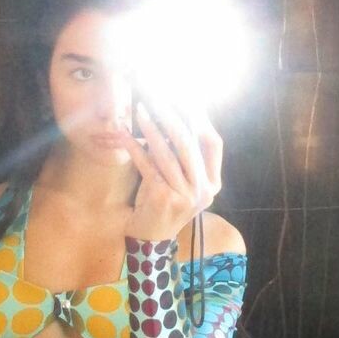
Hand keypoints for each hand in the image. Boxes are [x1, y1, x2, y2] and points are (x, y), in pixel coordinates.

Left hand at [119, 97, 222, 241]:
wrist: (150, 240)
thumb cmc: (160, 204)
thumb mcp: (176, 179)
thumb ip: (180, 156)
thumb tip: (172, 116)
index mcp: (212, 183)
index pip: (214, 143)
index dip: (201, 118)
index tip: (187, 97)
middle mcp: (204, 190)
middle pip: (189, 143)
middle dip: (173, 117)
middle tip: (158, 97)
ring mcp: (186, 196)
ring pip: (168, 153)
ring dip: (152, 128)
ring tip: (141, 110)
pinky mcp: (164, 198)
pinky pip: (149, 166)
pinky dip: (136, 148)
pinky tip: (124, 135)